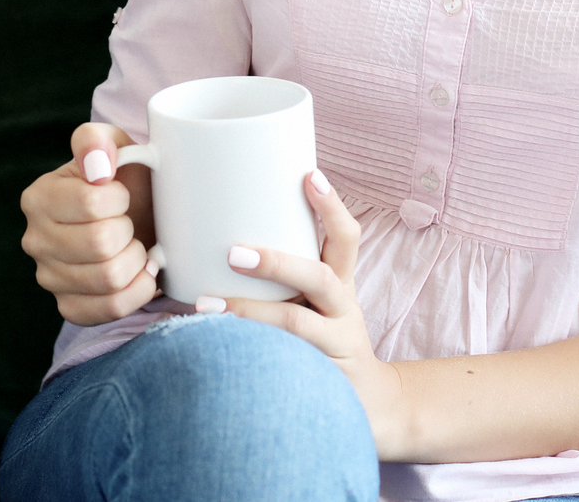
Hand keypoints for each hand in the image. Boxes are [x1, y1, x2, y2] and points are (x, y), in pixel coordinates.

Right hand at [20, 123, 159, 324]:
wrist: (137, 217)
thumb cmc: (124, 181)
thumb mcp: (113, 145)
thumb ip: (96, 141)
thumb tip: (97, 166)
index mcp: (39, 197)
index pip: (91, 203)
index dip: (120, 199)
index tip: (123, 195)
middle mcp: (35, 240)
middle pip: (100, 244)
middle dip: (129, 231)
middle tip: (130, 223)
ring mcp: (49, 278)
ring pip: (109, 279)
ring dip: (137, 261)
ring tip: (135, 246)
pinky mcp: (69, 306)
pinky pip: (110, 309)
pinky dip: (137, 291)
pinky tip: (140, 274)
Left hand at [212, 169, 403, 450]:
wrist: (371, 404)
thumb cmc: (325, 337)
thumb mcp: (316, 300)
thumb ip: (282, 272)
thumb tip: (215, 232)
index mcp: (339, 281)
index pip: (345, 237)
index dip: (331, 206)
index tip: (309, 175)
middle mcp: (342, 309)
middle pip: (319, 277)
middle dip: (276, 262)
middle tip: (234, 252)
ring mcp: (335, 346)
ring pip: (297, 325)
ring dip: (250, 312)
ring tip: (208, 305)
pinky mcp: (322, 379)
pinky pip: (285, 365)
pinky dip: (250, 355)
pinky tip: (218, 351)